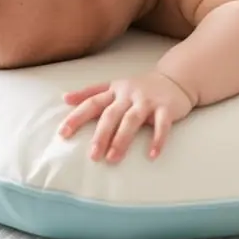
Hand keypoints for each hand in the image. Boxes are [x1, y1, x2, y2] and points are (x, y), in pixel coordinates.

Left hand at [58, 72, 194, 162]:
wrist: (175, 78)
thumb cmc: (140, 88)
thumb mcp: (115, 86)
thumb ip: (91, 93)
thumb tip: (64, 98)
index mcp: (114, 90)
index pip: (92, 103)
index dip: (77, 117)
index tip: (63, 134)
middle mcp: (129, 94)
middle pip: (111, 114)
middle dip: (100, 135)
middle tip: (92, 156)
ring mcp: (148, 101)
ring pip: (132, 120)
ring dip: (121, 139)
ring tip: (112, 159)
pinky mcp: (166, 108)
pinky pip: (162, 125)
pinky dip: (157, 140)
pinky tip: (151, 155)